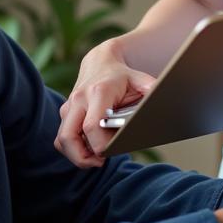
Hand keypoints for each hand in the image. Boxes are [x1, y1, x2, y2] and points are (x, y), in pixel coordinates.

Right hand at [54, 39, 155, 167]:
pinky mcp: (65, 112)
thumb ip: (150, 89)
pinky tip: (89, 149)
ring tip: (95, 158)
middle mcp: (80, 99)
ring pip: (61, 140)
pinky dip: (72, 149)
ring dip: (76, 155)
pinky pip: (61, 138)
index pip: (92, 127)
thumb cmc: (122, 75)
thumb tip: (161, 100)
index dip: (100, 146)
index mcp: (99, 92)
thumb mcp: (139, 79)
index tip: (112, 151)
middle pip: (68, 137)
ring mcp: (69, 106)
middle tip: (101, 161)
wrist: (99, 62)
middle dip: (83, 157)